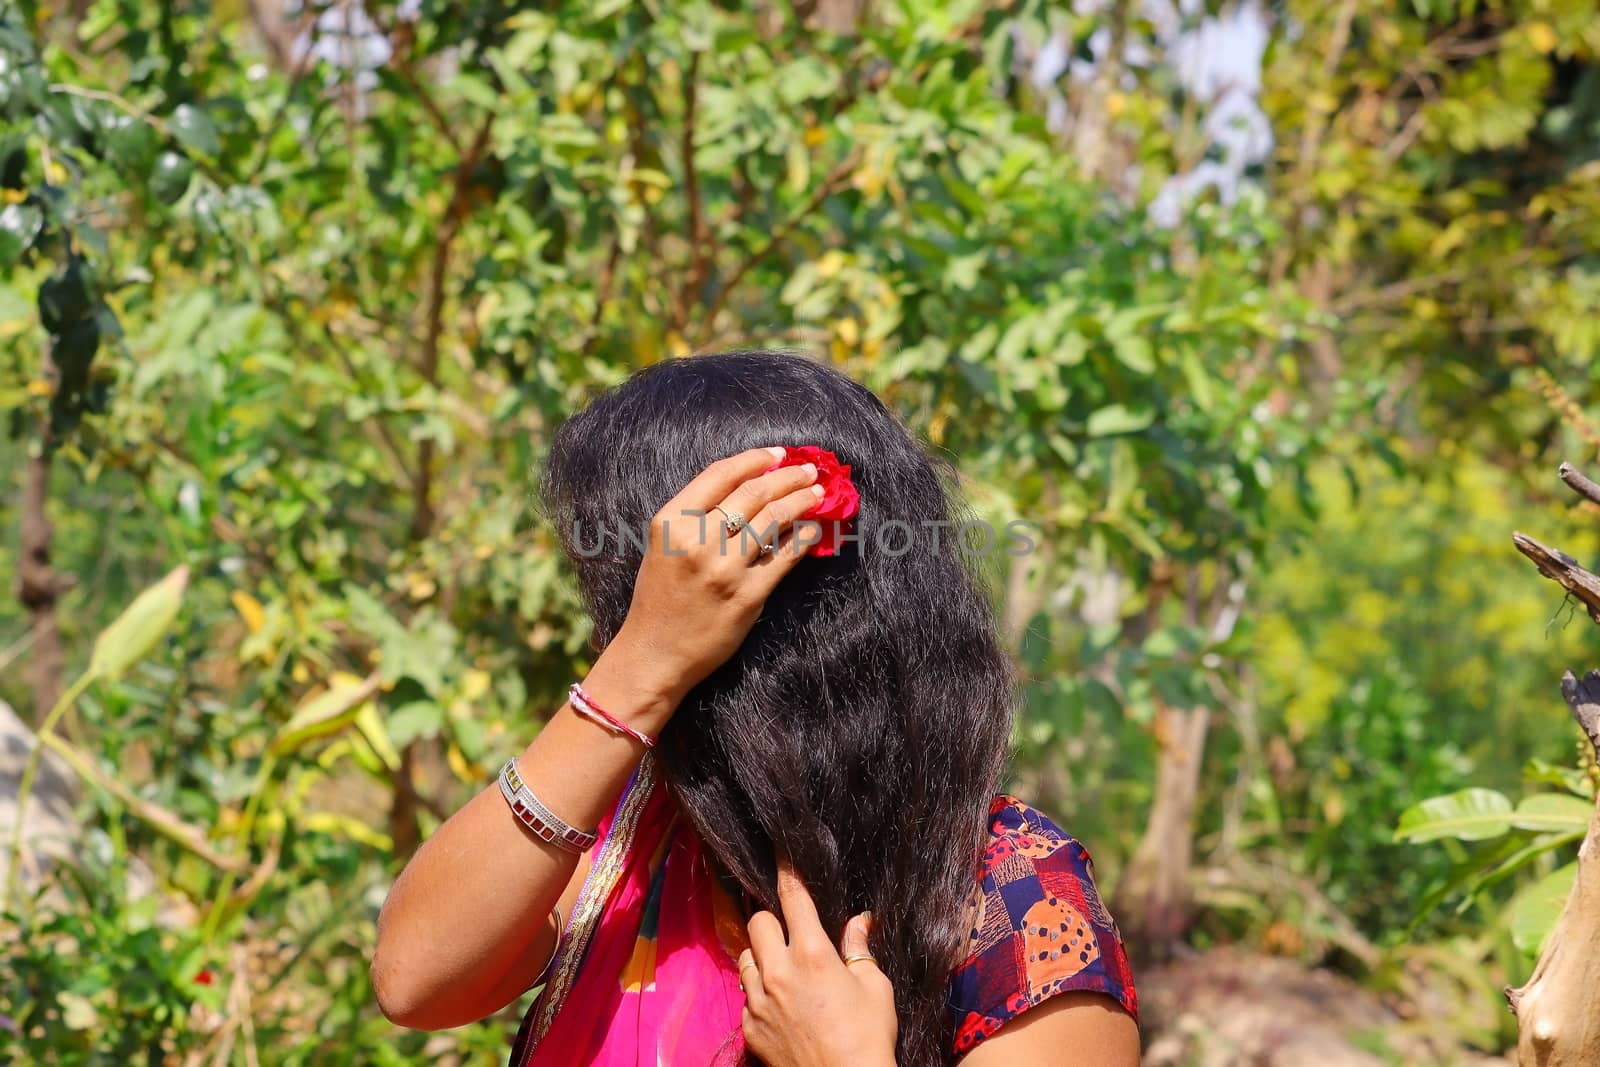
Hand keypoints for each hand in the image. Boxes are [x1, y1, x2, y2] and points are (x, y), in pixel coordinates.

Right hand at [587, 447, 822, 721]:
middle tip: (808, 470)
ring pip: (774, 519)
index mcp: (670, 522)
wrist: (655, 654)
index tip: (779, 454)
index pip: (721, 474)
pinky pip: (784, 557)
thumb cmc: (660, 598)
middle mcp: (696, 541)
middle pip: (753, 493)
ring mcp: (724, 569)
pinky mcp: (747, 596)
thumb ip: (697, 516)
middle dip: (787, 476)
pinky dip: (804, 537)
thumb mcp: (664, 546)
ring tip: (817, 492)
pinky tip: (814, 528)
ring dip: (802, 500)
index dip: (755, 459)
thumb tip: (752, 486)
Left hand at [738, 857, 897, 1066]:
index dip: (787, 873)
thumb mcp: (874, 987)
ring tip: (783, 969)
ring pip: (746, 957)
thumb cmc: (868, 1036)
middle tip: (791, 933)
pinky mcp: (749, 1027)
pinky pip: (745, 995)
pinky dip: (758, 991)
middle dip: (773, 921)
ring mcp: (758, 1001)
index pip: (793, 899)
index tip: (782, 855)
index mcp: (812, 954)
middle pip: (758, 922)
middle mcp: (778, 972)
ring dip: (761, 955)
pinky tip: (779, 1004)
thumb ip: (860, 949)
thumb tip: (859, 920)